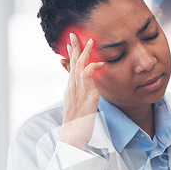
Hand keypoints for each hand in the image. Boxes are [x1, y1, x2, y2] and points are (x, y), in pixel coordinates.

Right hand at [59, 33, 103, 150]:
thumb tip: (79, 94)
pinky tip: (100, 63)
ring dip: (85, 52)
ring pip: (79, 66)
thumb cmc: (76, 125)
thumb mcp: (77, 108)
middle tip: (75, 34)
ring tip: (91, 41)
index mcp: (70, 90)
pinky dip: (93, 67)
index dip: (71, 55)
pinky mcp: (85, 95)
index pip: (70, 68)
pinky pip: (88, 76)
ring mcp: (77, 90)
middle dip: (74, 47)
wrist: (72, 136)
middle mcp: (72, 88)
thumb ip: (78, 98)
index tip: (72, 44)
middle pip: (72, 63)